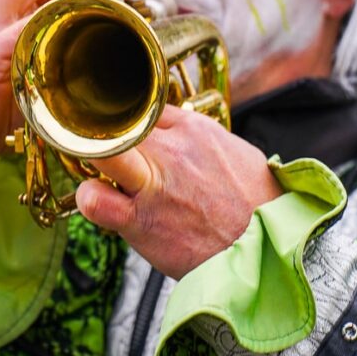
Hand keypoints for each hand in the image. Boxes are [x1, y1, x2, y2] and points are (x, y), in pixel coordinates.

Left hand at [76, 105, 283, 278]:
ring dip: (90, 158)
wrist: (268, 248)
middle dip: (103, 132)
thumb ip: (203, 140)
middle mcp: (170, 151)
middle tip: (97, 145)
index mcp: (194, 129)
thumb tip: (183, 135)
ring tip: (97, 171)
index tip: (123, 131)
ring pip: (101, 152)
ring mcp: (153, 184)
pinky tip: (96, 200)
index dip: (130, 121)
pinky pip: (96, 202)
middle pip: (116, 122)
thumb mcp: (236, 153)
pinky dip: (88, 198)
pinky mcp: (140, 220)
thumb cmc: (256, 204)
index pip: (143, 107)